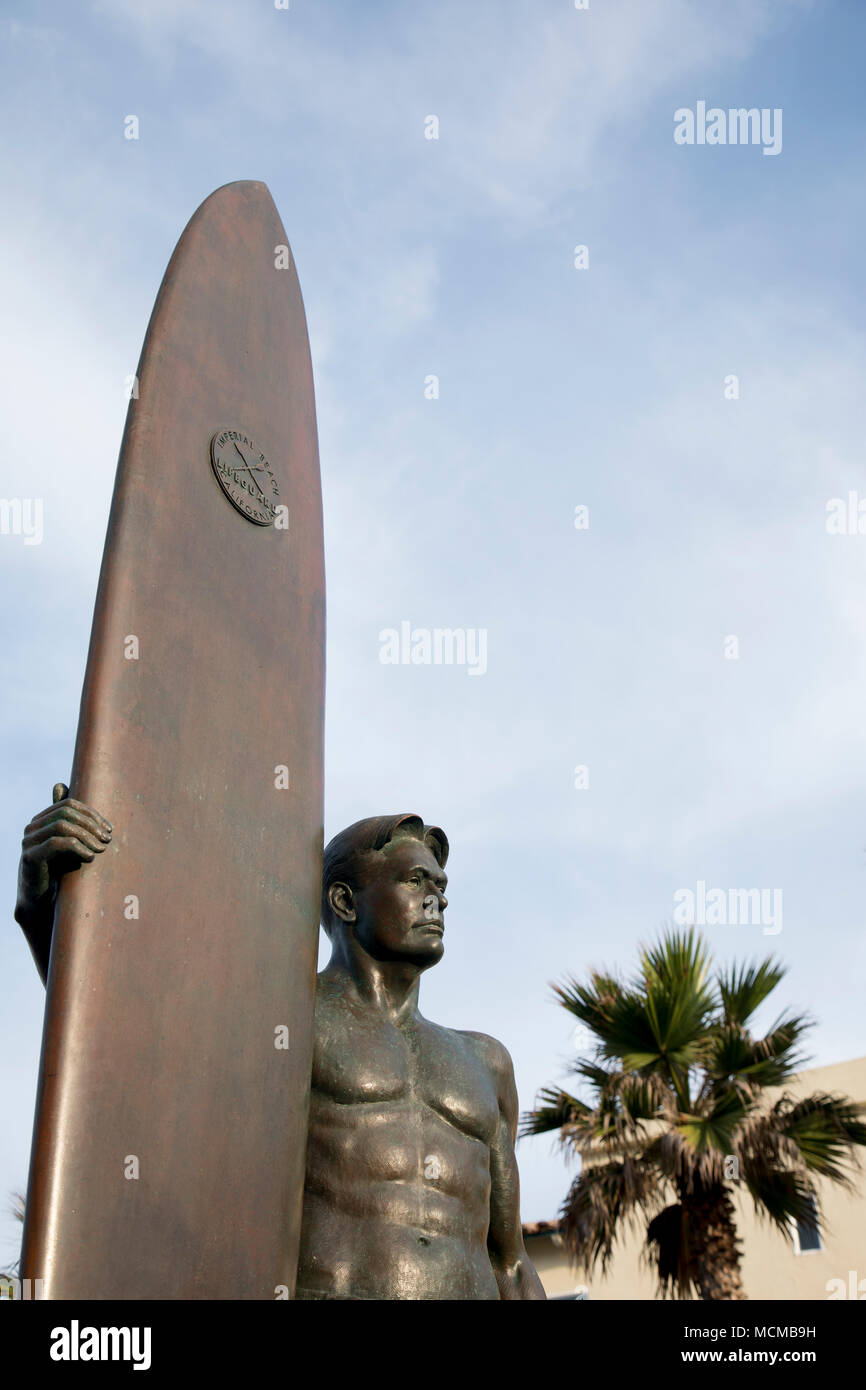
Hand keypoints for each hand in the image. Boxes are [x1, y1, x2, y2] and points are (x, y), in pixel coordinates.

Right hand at [15, 784, 111, 982]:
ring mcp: (28, 841)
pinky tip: (90, 857)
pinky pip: (56, 843)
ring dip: (86, 836)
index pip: (69, 803)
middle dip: (91, 824)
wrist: (42, 902)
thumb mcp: (72, 846)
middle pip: (66, 812)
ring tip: (101, 849)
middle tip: (108, 839)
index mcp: (42, 819)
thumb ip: (78, 826)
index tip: (109, 829)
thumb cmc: (60, 871)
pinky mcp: (29, 858)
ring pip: (61, 825)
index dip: (92, 814)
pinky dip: (77, 847)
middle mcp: (32, 827)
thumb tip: (93, 809)